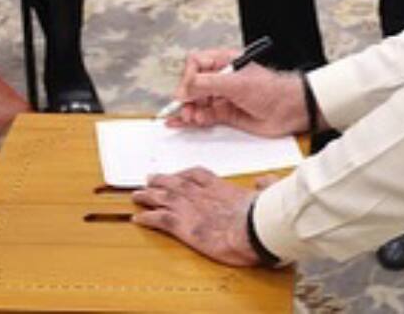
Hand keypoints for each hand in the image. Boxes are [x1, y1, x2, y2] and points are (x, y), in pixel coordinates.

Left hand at [131, 168, 259, 265]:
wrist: (250, 229)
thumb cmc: (259, 216)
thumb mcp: (265, 195)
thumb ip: (264, 185)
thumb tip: (265, 181)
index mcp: (219, 187)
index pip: (196, 174)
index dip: (183, 174)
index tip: (178, 175)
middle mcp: (200, 194)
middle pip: (174, 183)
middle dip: (160, 181)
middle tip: (150, 179)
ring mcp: (188, 208)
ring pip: (162, 198)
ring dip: (148, 196)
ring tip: (137, 195)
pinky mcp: (181, 225)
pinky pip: (158, 219)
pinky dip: (146, 218)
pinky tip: (138, 218)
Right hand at [166, 49, 307, 136]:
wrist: (290, 111)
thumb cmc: (272, 89)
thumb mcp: (236, 83)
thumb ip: (207, 84)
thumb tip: (184, 89)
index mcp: (224, 62)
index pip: (196, 64)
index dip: (188, 77)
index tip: (187, 90)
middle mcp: (222, 79)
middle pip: (193, 85)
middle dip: (186, 96)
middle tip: (184, 107)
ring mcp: (223, 97)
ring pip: (196, 102)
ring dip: (189, 110)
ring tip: (189, 116)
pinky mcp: (225, 114)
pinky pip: (203, 116)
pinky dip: (192, 120)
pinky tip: (182, 123)